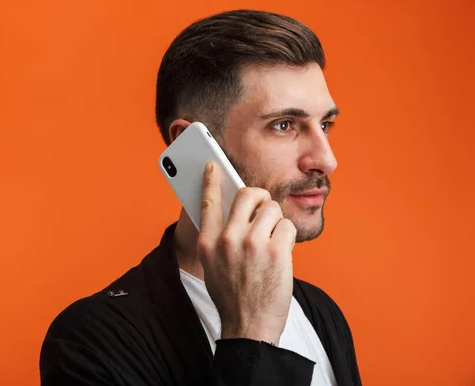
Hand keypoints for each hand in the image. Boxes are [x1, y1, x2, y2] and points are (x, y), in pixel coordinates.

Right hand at [197, 162, 296, 345]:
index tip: (213, 166)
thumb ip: (218, 237)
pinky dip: (286, 238)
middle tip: (264, 208)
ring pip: (272, 208)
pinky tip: (280, 254)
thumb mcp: (213, 265)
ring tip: (272, 241)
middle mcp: (228, 239)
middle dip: (260, 198)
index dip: (211, 181)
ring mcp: (252, 244)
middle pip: (247, 195)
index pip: (208, 202)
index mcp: (208, 242)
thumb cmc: (232, 295)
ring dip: (276, 222)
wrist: (249, 328)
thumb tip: (231, 210)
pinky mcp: (276, 252)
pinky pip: (286, 226)